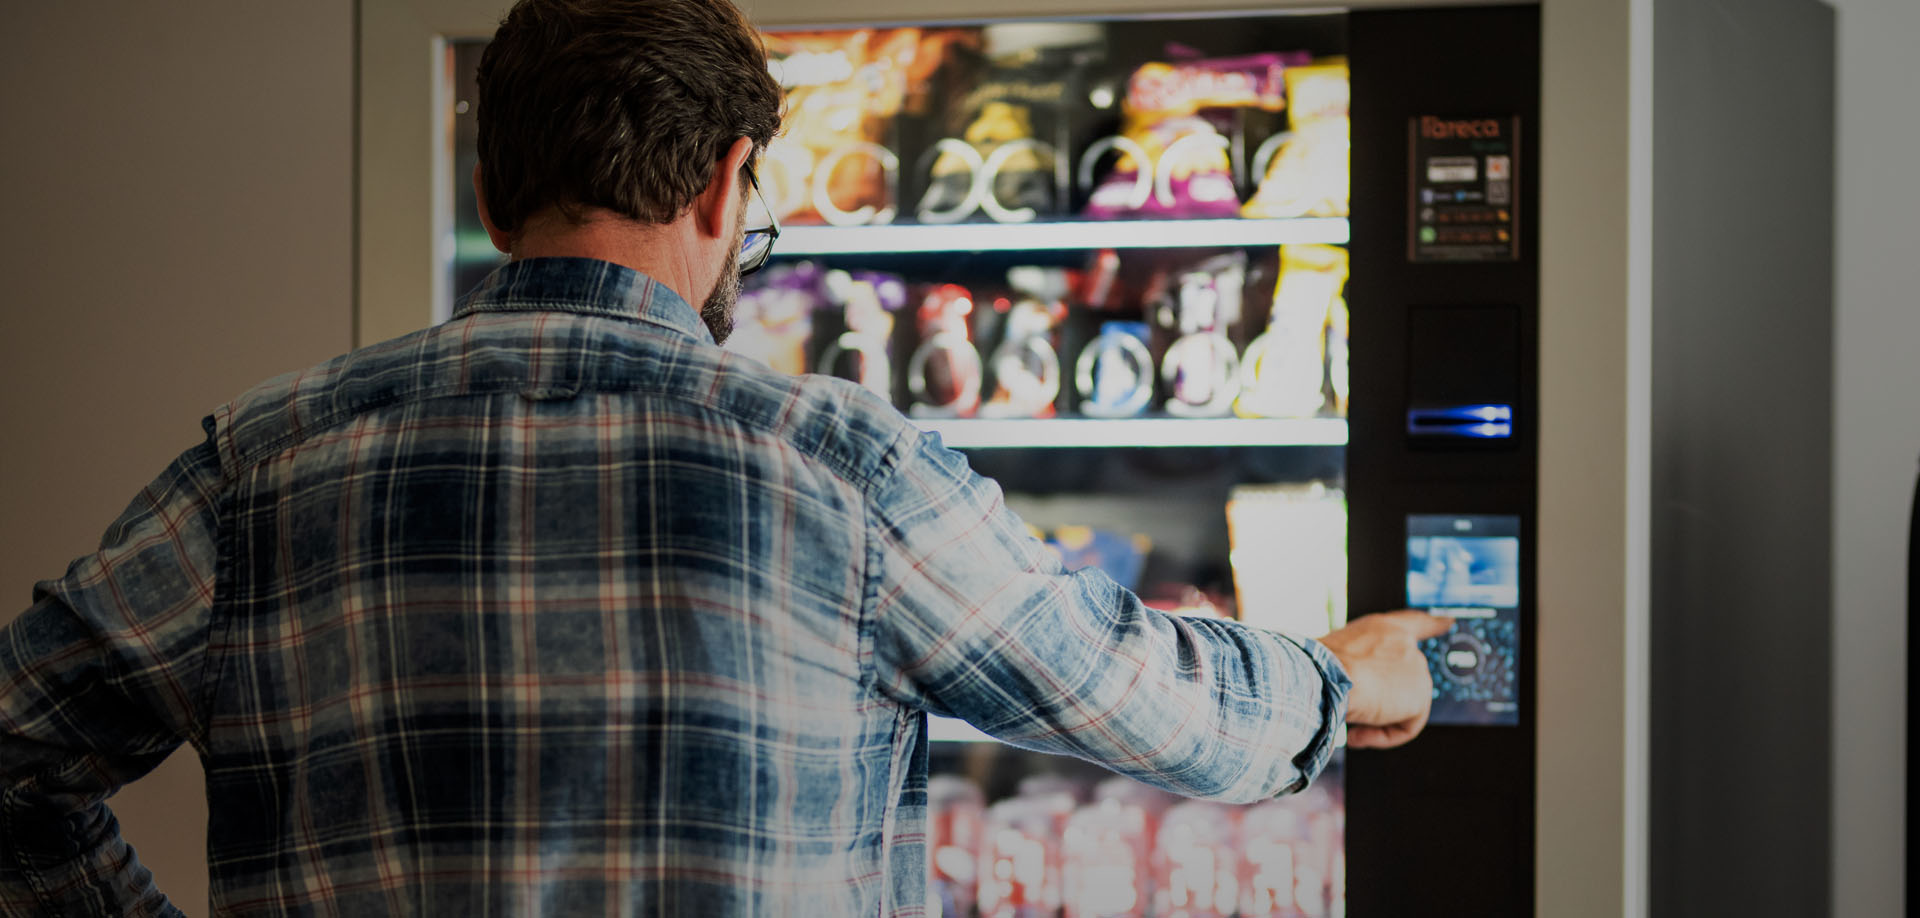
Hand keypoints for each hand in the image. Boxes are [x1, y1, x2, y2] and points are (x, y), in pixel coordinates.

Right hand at [1317, 610, 1453, 749]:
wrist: (1325, 676)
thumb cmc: (1318, 668)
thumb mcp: (1335, 659)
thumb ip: (1355, 669)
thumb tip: (1356, 696)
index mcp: (1382, 628)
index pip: (1413, 623)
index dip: (1431, 624)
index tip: (1448, 622)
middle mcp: (1404, 642)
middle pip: (1408, 680)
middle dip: (1382, 704)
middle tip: (1353, 714)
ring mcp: (1417, 667)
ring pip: (1401, 708)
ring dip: (1374, 721)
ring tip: (1350, 724)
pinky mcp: (1421, 694)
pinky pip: (1406, 727)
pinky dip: (1382, 736)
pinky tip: (1359, 733)